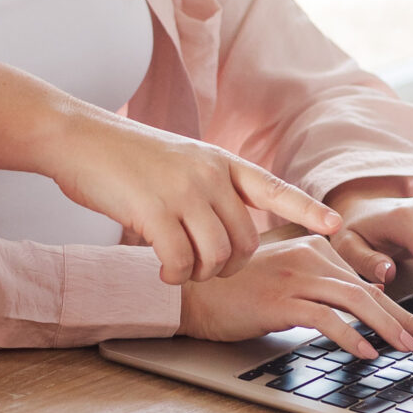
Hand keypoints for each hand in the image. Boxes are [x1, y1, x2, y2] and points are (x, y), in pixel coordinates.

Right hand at [51, 111, 341, 284]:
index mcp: (219, 161)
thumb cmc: (122, 155)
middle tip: (205, 270)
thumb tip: (225, 227)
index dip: (307, 209)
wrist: (77, 137)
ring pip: (216, 254)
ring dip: (201, 274)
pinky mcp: (154, 210)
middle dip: (229, 266)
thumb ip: (208, 186)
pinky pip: (181, 261)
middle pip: (246, 239)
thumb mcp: (179, 160)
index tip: (334, 226)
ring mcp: (183, 191)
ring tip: (181, 271)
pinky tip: (163, 273)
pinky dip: (175, 275)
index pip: (274, 188)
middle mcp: (209, 174)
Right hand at [180, 237, 412, 359]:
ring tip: (409, 348)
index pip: (366, 280)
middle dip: (405, 317)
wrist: (191, 293)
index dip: (399, 307)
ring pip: (354, 300)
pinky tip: (364, 353)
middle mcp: (308, 255)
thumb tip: (359, 316)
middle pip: (368, 289)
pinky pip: (324, 318)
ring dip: (387, 326)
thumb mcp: (286, 283)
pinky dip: (349, 336)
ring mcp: (294, 276)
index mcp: (314, 247)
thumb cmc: (236, 293)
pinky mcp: (279, 298)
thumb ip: (319, 290)